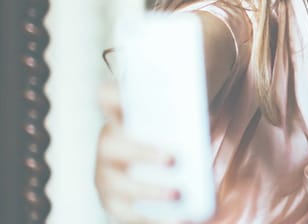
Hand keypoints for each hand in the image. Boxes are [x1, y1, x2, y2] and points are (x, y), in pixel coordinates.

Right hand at [95, 81, 180, 222]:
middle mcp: (107, 143)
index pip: (107, 96)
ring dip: (147, 190)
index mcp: (120, 114)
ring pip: (117, 183)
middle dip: (140, 152)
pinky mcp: (113, 201)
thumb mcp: (182, 112)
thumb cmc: (179, 128)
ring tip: (178, 195)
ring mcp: (106, 174)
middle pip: (111, 145)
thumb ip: (185, 109)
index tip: (132, 97)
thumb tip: (201, 114)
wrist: (172, 157)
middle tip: (173, 159)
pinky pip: (125, 213)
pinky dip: (150, 219)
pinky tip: (178, 218)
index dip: (115, 95)